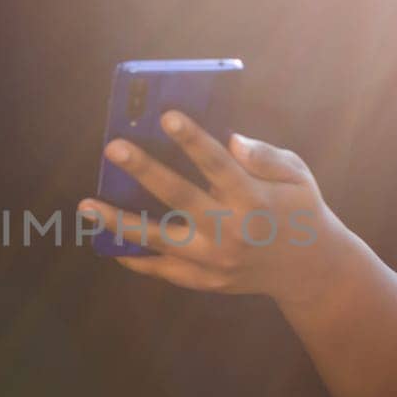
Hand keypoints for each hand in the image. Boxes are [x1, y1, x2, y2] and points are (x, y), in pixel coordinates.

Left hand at [76, 110, 347, 306]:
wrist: (310, 271)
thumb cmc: (299, 210)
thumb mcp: (297, 175)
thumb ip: (266, 155)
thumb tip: (231, 139)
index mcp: (255, 199)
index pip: (218, 164)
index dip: (192, 139)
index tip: (166, 115)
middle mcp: (232, 231)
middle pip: (180, 199)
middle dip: (145, 171)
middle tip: (113, 147)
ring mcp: (216, 261)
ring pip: (159, 240)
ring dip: (119, 222)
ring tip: (86, 206)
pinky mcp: (207, 281)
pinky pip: (163, 271)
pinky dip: (135, 259)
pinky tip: (108, 243)